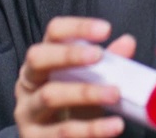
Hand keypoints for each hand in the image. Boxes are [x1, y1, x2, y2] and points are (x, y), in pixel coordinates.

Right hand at [14, 16, 137, 137]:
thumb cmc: (70, 110)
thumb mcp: (87, 85)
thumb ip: (107, 64)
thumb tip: (127, 42)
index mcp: (41, 63)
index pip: (52, 33)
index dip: (77, 27)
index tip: (105, 29)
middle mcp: (29, 83)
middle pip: (38, 59)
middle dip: (68, 55)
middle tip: (99, 55)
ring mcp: (28, 111)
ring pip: (50, 96)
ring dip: (86, 93)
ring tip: (115, 94)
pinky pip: (63, 132)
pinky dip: (91, 129)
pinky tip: (113, 126)